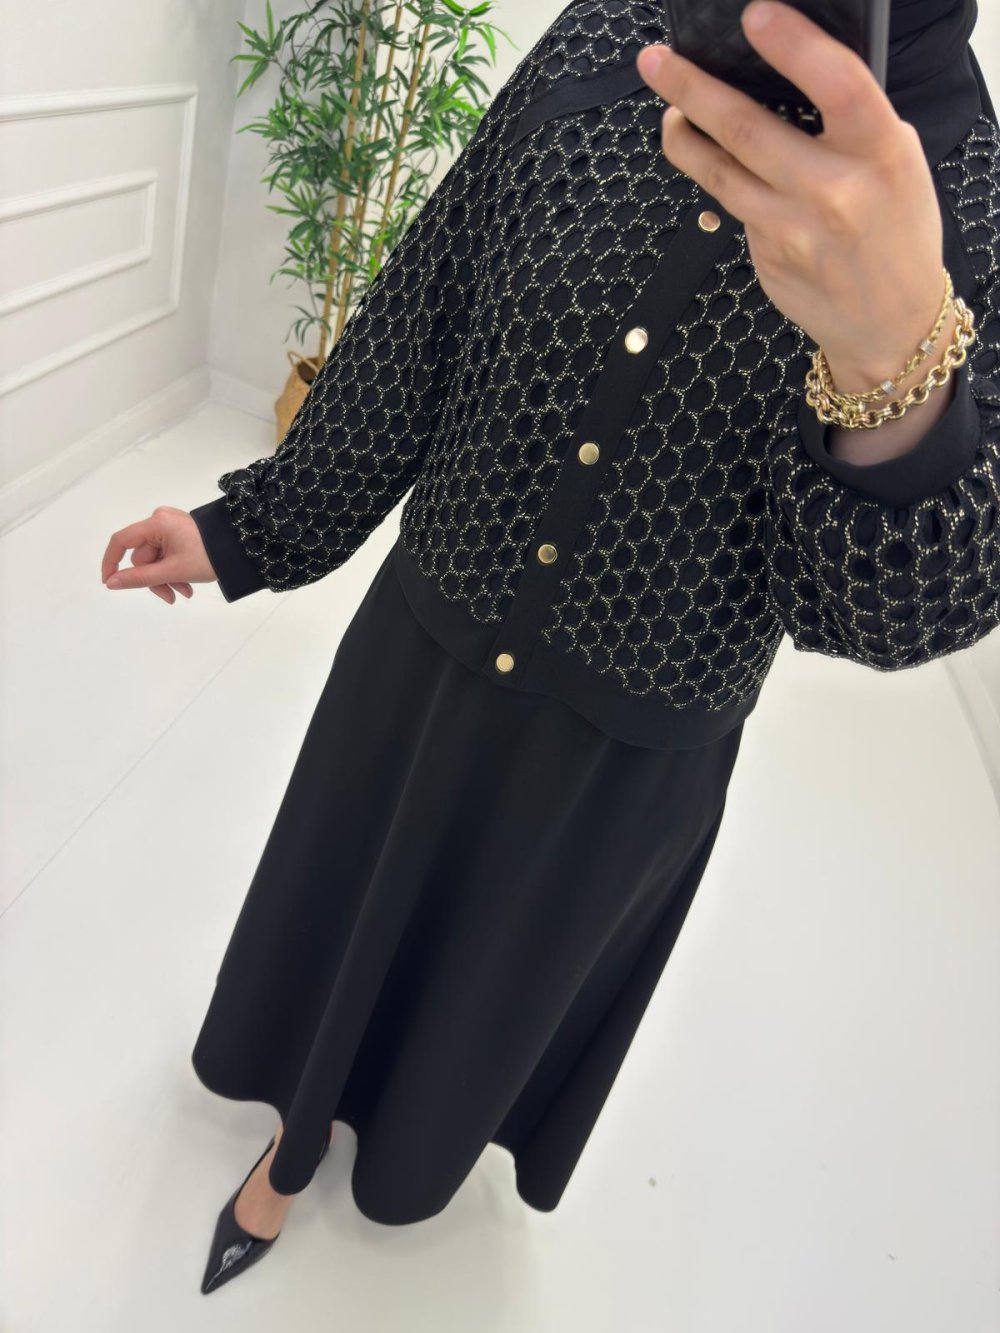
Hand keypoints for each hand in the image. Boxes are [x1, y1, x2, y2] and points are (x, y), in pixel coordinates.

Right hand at [101, 506, 218, 604]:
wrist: (242, 550)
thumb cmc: (209, 557)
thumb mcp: (172, 571)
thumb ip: (139, 578)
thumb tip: (111, 583)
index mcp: (157, 523)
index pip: (121, 540)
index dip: (111, 562)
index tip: (110, 582)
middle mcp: (161, 521)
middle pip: (143, 557)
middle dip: (155, 579)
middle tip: (171, 597)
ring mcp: (171, 527)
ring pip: (155, 560)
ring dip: (166, 579)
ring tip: (184, 592)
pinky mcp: (180, 534)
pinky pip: (166, 555)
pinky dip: (173, 571)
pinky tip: (187, 585)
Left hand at [636, 0, 947, 391]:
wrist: (890, 322)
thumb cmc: (896, 229)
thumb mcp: (898, 163)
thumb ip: (853, 123)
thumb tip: (788, 76)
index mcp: (880, 152)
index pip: (835, 84)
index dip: (792, 45)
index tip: (753, 17)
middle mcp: (833, 191)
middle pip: (747, 128)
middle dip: (692, 88)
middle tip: (656, 61)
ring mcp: (793, 229)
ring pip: (720, 172)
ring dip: (684, 137)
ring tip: (668, 113)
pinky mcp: (766, 256)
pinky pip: (733, 206)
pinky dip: (719, 179)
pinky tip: (714, 163)